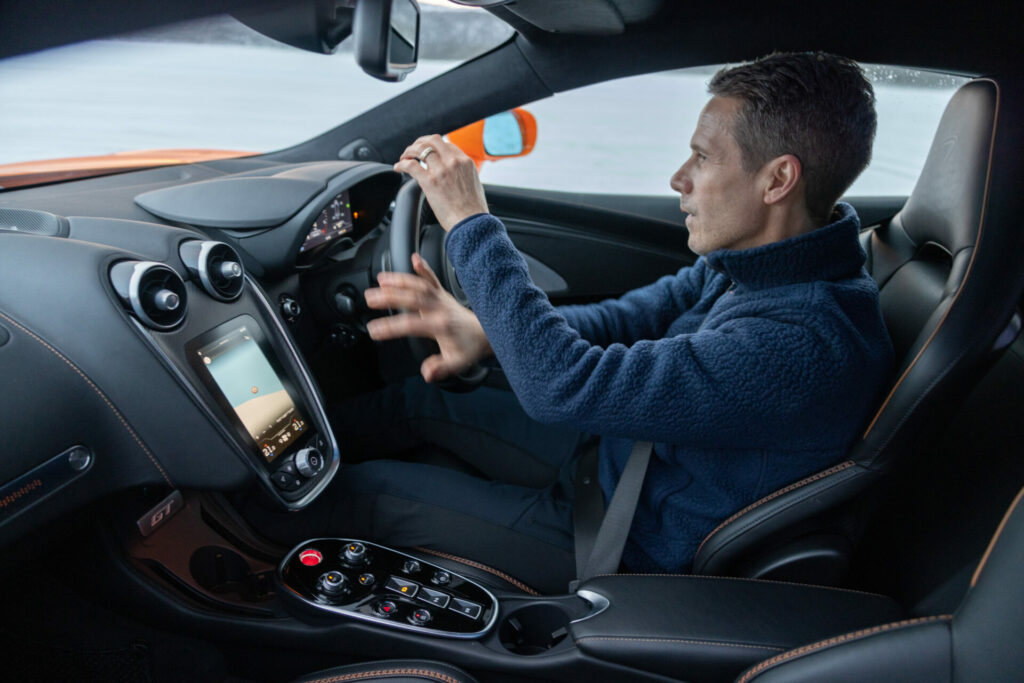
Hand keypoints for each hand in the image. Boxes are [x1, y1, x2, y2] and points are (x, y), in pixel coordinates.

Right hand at [364, 254, 492, 381]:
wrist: (484, 333)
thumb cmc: (468, 348)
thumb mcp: (456, 363)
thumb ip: (440, 368)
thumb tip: (427, 372)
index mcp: (440, 326)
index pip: (411, 325)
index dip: (391, 327)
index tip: (374, 330)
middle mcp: (439, 308)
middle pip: (412, 299)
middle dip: (390, 296)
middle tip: (370, 298)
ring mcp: (441, 298)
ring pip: (419, 285)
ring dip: (400, 280)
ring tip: (381, 279)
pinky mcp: (442, 293)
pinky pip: (433, 278)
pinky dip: (424, 268)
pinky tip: (414, 258)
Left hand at [394, 134, 487, 231]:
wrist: (472, 222)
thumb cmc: (473, 210)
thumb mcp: (473, 183)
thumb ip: (462, 174)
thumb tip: (453, 175)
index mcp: (465, 161)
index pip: (446, 143)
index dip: (433, 145)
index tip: (427, 151)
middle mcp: (453, 162)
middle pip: (432, 140)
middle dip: (420, 142)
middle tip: (413, 150)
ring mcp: (441, 170)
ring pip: (420, 149)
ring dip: (409, 152)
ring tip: (404, 158)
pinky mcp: (430, 181)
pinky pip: (411, 165)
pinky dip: (402, 164)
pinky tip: (399, 168)